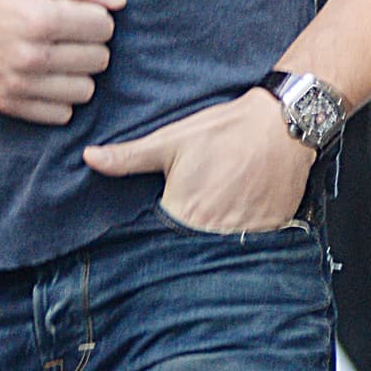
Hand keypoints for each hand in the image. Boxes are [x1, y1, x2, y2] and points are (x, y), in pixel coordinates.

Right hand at [0, 0, 124, 123]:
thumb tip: (120, 3)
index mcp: (40, 17)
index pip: (105, 26)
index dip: (94, 14)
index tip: (72, 9)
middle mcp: (31, 56)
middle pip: (100, 59)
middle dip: (89, 42)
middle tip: (63, 31)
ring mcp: (18, 84)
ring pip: (85, 90)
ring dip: (77, 72)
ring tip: (56, 54)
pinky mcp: (7, 104)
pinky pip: (61, 115)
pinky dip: (60, 97)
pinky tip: (45, 76)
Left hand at [83, 88, 313, 232]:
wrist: (281, 123)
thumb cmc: (223, 130)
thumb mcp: (170, 140)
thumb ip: (128, 157)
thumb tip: (89, 158)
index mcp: (184, 212)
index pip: (161, 238)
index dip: (158, 231)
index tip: (161, 221)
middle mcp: (214, 230)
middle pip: (192, 245)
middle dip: (188, 235)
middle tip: (197, 208)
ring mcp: (247, 233)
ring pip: (223, 246)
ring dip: (218, 234)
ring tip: (222, 206)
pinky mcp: (273, 230)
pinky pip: (254, 241)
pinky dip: (247, 231)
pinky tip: (245, 207)